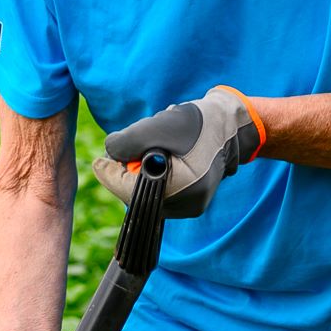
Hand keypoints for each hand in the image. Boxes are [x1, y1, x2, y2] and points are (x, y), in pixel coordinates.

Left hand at [91, 85, 263, 217]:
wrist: (233, 126)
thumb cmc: (198, 124)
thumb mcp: (158, 126)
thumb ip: (128, 141)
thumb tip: (109, 154)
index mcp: (179, 191)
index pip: (129, 191)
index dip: (110, 174)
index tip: (98, 161)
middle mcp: (185, 206)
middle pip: (138, 193)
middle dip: (130, 168)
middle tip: (132, 145)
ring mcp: (190, 206)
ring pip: (149, 190)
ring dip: (144, 168)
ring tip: (158, 144)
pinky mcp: (192, 201)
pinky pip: (161, 189)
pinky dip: (156, 172)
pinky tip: (167, 153)